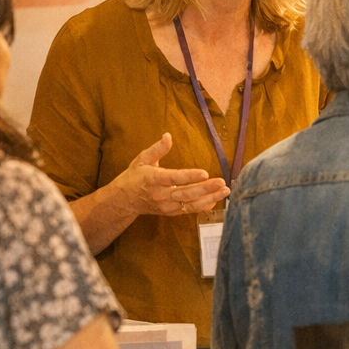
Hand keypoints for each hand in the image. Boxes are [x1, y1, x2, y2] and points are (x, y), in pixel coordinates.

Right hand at [111, 133, 229, 217]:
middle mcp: (161, 194)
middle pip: (185, 193)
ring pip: (190, 204)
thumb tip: (168, 135)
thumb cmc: (135, 177)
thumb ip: (157, 149)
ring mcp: (166, 206)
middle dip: (205, 189)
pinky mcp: (170, 212)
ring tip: (225, 191)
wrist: (124, 200)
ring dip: (209, 198)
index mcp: (153, 179)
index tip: (204, 173)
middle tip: (222, 183)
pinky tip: (216, 199)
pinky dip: (203, 206)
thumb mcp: (142, 159)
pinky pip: (189, 210)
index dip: (189, 176)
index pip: (173, 178)